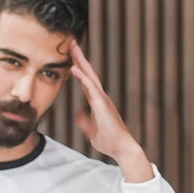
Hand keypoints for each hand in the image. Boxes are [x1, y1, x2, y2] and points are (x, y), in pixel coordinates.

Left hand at [70, 41, 151, 179]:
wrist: (121, 148)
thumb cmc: (110, 141)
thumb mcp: (92, 131)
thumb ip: (85, 122)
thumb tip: (77, 114)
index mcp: (98, 102)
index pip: (86, 82)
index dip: (79, 70)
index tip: (71, 58)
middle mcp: (101, 97)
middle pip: (88, 73)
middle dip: (80, 58)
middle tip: (72, 44)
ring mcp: (102, 99)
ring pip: (90, 76)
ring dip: (80, 61)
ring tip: (73, 48)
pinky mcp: (102, 104)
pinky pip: (90, 88)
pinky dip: (82, 77)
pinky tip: (74, 68)